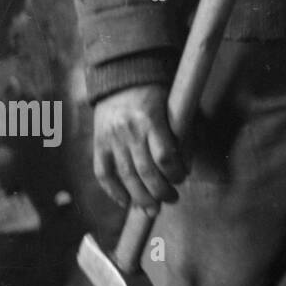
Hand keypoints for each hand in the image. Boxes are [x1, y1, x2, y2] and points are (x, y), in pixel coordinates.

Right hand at [92, 84, 184, 213]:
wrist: (122, 77)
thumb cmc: (158, 93)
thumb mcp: (175, 105)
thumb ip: (184, 132)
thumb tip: (186, 166)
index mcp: (151, 118)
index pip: (164, 156)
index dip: (175, 173)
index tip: (182, 178)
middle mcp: (129, 130)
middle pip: (145, 171)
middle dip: (160, 192)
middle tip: (172, 200)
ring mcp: (111, 138)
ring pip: (125, 177)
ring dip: (141, 198)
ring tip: (153, 208)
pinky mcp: (98, 143)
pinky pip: (103, 174)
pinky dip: (114, 192)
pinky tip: (126, 202)